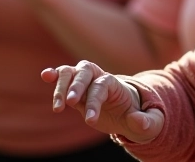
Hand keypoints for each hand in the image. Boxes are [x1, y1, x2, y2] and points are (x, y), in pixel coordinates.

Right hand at [41, 61, 163, 142]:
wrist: (129, 112)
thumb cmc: (138, 116)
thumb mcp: (150, 123)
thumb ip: (147, 122)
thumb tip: (136, 119)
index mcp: (116, 84)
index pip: (102, 86)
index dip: (95, 100)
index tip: (90, 120)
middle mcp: (99, 78)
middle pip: (85, 72)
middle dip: (76, 86)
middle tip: (70, 103)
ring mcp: (86, 82)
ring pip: (71, 73)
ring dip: (61, 85)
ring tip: (57, 107)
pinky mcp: (75, 90)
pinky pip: (63, 78)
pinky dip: (54, 75)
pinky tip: (45, 75)